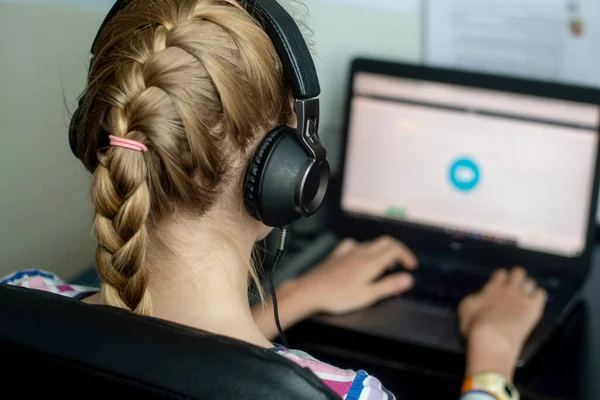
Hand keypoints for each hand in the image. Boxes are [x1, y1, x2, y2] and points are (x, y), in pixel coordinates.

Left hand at [296, 236, 417, 314]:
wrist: (310, 291)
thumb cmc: (340, 296)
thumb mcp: (368, 295)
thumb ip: (389, 286)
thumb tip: (409, 278)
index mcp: (372, 261)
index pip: (396, 249)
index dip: (407, 256)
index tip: (412, 267)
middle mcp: (361, 251)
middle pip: (385, 242)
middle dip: (398, 250)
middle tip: (403, 264)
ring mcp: (348, 251)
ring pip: (371, 243)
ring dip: (383, 251)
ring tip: (386, 265)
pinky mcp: (337, 254)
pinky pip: (356, 245)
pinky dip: (366, 249)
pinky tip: (361, 258)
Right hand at [459, 267, 546, 379]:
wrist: (493, 338)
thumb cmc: (475, 326)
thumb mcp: (465, 308)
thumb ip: (475, 298)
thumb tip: (479, 297)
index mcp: (492, 287)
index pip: (501, 273)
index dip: (501, 278)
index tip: (500, 285)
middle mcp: (509, 288)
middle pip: (518, 273)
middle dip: (517, 279)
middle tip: (514, 289)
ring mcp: (523, 297)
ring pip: (530, 282)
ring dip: (528, 288)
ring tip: (525, 297)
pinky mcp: (534, 307)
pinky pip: (541, 293)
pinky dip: (538, 296)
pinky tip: (534, 303)